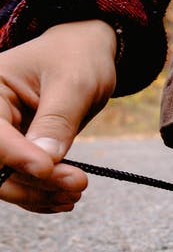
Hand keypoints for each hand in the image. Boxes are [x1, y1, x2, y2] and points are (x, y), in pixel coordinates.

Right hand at [0, 20, 116, 212]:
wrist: (85, 53)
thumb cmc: (77, 58)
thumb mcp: (74, 83)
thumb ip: (58, 120)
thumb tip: (46, 158)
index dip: (17, 156)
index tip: (49, 169)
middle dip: (33, 180)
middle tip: (78, 184)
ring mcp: (3, 136)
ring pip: (5, 178)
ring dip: (39, 193)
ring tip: (76, 193)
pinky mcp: (18, 151)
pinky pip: (19, 181)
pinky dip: (40, 194)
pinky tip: (64, 198)